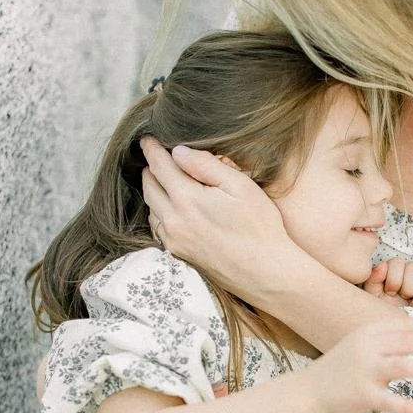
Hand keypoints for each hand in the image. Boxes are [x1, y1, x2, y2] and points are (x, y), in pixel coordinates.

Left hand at [141, 138, 292, 296]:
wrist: (265, 273)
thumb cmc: (258, 226)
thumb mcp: (239, 185)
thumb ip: (206, 165)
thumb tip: (178, 152)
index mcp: (186, 199)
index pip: (159, 167)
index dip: (152, 149)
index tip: (147, 139)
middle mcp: (174, 221)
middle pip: (149, 187)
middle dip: (150, 168)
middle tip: (156, 155)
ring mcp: (174, 241)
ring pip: (151, 208)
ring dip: (153, 190)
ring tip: (163, 177)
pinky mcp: (179, 254)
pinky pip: (158, 227)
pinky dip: (158, 211)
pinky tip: (170, 206)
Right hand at [310, 306, 412, 412]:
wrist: (307, 392)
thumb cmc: (339, 369)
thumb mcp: (359, 344)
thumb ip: (383, 340)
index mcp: (368, 332)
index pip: (406, 326)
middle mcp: (368, 347)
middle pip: (409, 342)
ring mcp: (365, 370)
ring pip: (404, 367)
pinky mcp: (363, 395)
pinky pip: (391, 400)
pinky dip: (411, 406)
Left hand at [364, 255, 412, 310]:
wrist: (400, 335)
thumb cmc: (387, 315)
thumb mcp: (374, 299)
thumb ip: (374, 280)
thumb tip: (381, 267)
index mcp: (397, 273)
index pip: (397, 262)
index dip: (394, 278)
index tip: (390, 292)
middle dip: (407, 287)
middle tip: (404, 300)